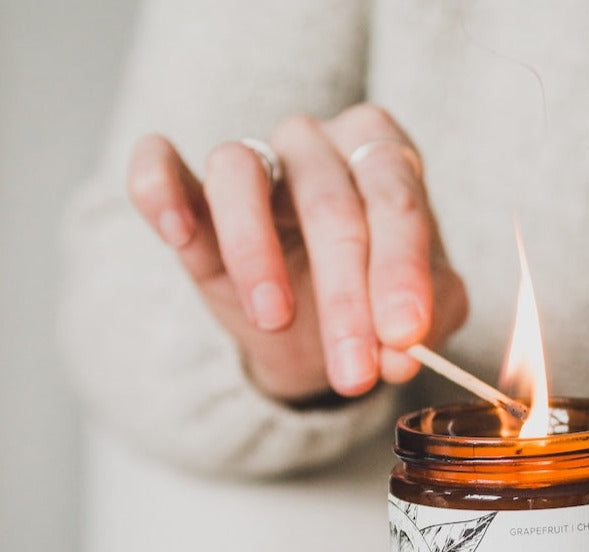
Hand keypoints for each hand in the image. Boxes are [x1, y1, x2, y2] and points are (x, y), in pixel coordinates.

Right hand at [126, 104, 467, 403]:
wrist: (311, 328)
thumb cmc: (370, 303)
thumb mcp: (413, 314)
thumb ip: (427, 320)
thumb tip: (403, 353)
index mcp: (383, 156)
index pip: (395, 199)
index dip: (401, 270)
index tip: (403, 335)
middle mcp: (316, 145)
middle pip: (327, 200)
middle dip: (344, 297)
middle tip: (354, 370)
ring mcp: (251, 162)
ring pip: (240, 172)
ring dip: (254, 249)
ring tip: (274, 318)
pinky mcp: (190, 192)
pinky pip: (162, 167)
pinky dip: (161, 188)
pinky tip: (177, 230)